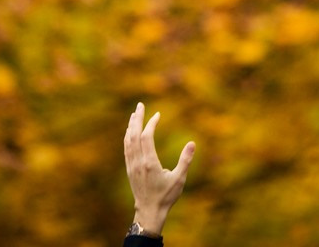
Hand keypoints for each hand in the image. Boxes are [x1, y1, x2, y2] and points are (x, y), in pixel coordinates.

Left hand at [124, 102, 195, 233]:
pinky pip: (126, 149)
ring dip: (131, 126)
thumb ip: (185, 160)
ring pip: (128, 141)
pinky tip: (130, 132)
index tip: (158, 114)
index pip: (147, 136)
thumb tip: (192, 143)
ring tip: (135, 114)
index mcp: (150, 163)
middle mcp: (138, 162)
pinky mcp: (129, 169)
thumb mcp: (179, 179)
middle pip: (134, 135)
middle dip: (137, 118)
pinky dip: (128, 137)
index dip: (151, 123)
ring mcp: (132, 165)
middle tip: (140, 105)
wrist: (149, 212)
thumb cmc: (166, 196)